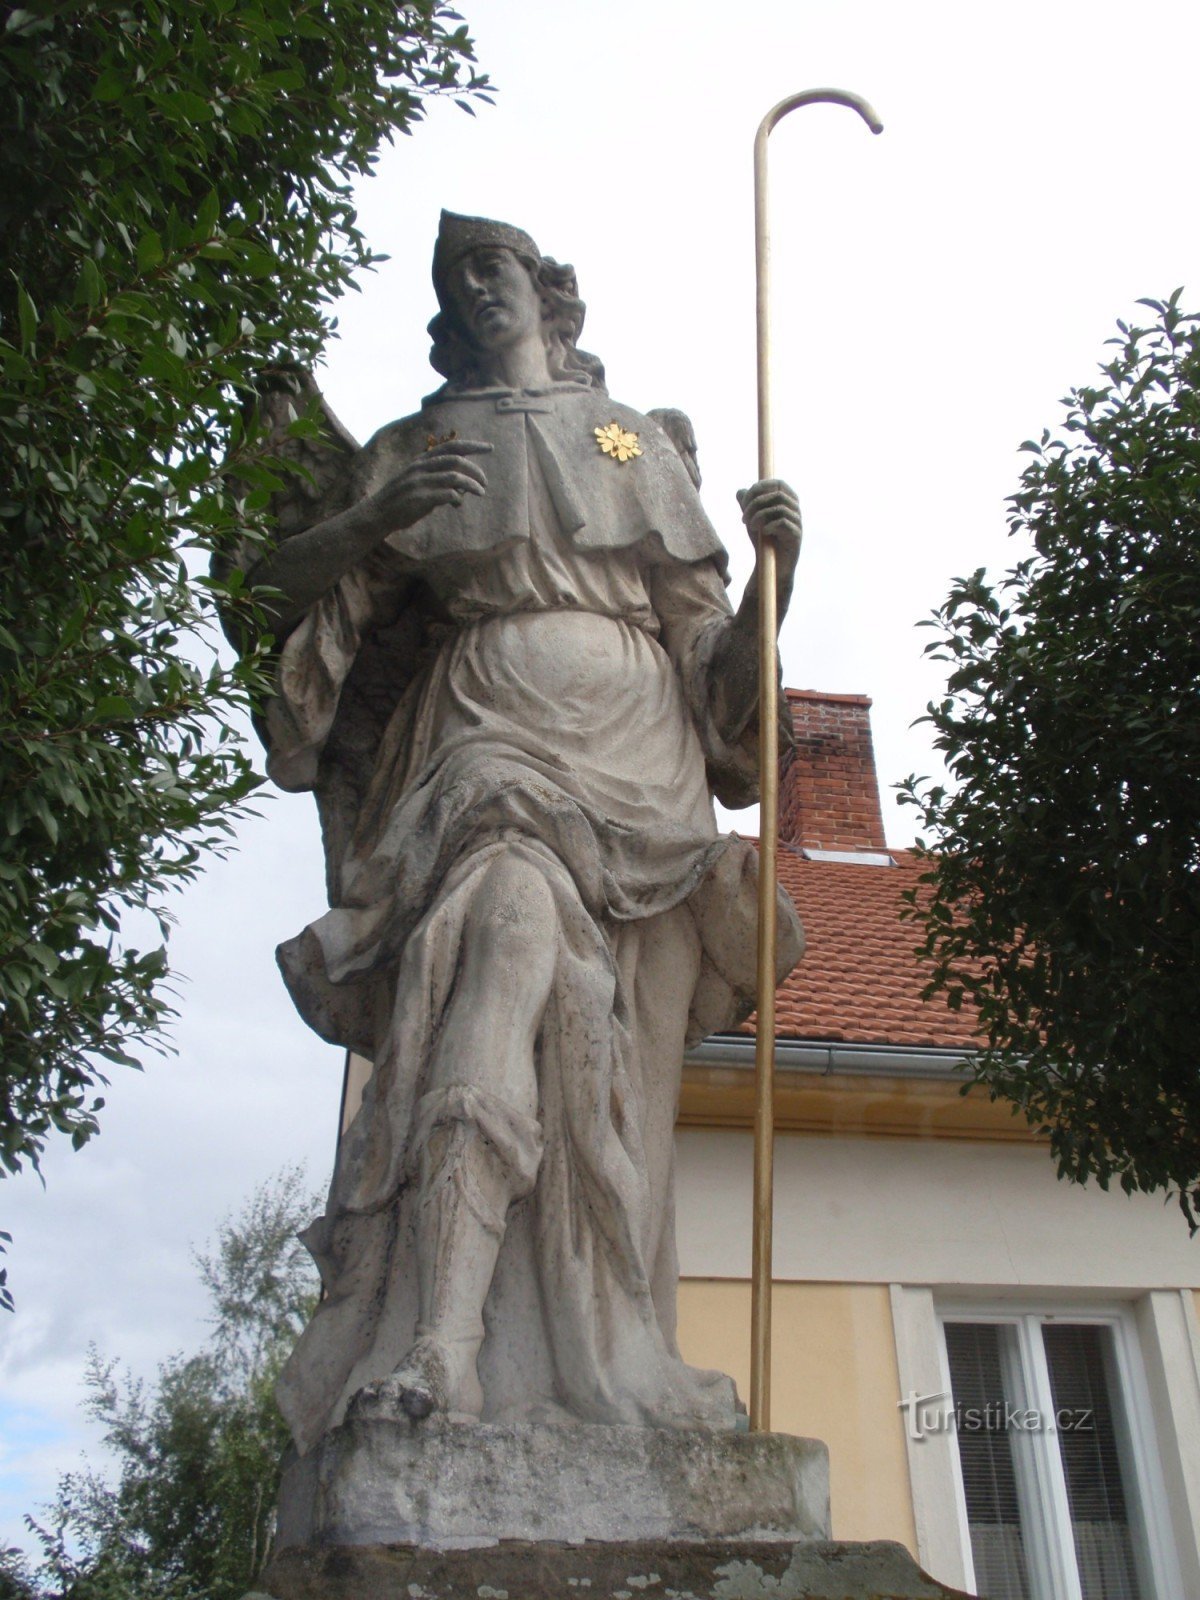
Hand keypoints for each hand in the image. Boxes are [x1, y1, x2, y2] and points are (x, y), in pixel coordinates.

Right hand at [369, 439, 491, 530]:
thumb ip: (438, 480)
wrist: (378, 514)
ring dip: (471, 485)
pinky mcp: (420, 499)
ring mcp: (420, 482)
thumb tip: (462, 487)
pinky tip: (457, 504)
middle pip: (456, 460)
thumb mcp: (418, 482)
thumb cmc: (402, 500)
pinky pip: (447, 494)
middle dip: (475, 470)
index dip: (472, 446)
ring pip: (455, 477)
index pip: (451, 447)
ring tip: (481, 492)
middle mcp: (421, 468)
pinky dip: (457, 498)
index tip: (489, 448)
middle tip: (484, 483)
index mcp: (421, 461)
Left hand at [736, 478, 801, 588]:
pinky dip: (768, 525)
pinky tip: (762, 533)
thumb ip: (747, 505)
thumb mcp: (752, 520)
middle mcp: (795, 509)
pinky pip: (783, 523)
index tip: (745, 501)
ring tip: (750, 526)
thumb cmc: (763, 541)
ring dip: (760, 515)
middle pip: (777, 494)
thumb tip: (740, 491)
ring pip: (780, 507)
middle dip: (755, 503)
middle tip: (743, 519)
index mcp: (787, 501)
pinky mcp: (796, 536)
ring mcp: (798, 522)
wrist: (771, 566)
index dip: (760, 487)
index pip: (778, 483)